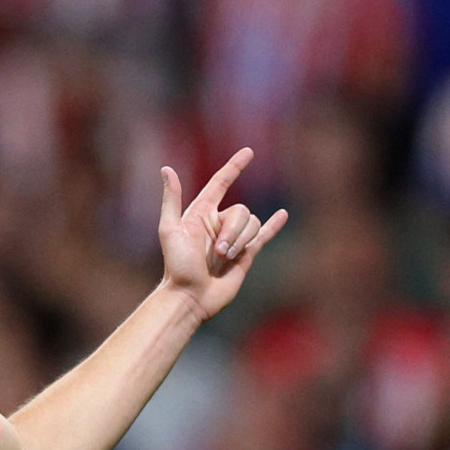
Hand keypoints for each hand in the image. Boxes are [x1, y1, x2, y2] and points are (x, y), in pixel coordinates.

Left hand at [158, 148, 287, 321]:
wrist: (190, 297)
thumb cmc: (177, 266)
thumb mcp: (170, 229)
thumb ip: (171, 199)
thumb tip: (166, 169)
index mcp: (200, 214)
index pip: (221, 183)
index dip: (234, 167)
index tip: (249, 152)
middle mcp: (217, 223)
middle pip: (242, 210)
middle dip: (233, 230)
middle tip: (216, 252)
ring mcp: (232, 238)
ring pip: (253, 224)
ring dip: (240, 241)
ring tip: (224, 259)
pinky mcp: (245, 255)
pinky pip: (263, 235)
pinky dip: (274, 225)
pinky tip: (283, 214)